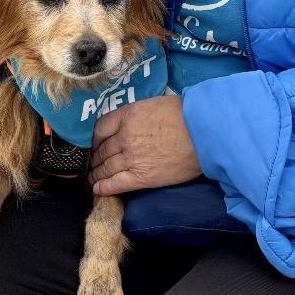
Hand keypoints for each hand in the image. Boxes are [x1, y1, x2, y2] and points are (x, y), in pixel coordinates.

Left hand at [88, 96, 202, 195]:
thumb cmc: (184, 114)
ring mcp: (131, 158)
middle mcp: (124, 137)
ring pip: (105, 168)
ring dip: (96, 174)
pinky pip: (115, 184)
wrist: (201, 133)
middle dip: (95, 158)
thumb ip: (137, 116)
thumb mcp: (154, 105)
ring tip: (93, 178)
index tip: (95, 143)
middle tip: (92, 163)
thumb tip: (133, 124)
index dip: (95, 138)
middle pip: (101, 150)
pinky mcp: (141, 177)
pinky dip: (104, 188)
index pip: (100, 128)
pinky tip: (98, 189)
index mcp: (127, 116)